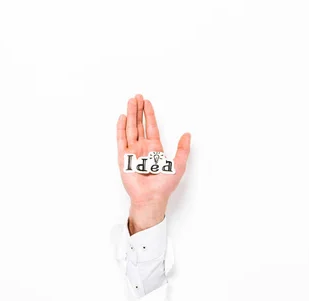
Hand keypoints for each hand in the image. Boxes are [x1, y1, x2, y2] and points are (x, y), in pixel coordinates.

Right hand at [116, 94, 190, 233]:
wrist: (152, 197)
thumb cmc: (164, 185)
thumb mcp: (178, 165)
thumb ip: (183, 149)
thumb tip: (188, 135)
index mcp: (154, 149)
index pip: (151, 128)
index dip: (149, 115)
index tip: (147, 102)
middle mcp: (142, 149)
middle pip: (139, 125)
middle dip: (138, 110)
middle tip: (137, 96)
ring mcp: (132, 152)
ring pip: (130, 129)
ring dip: (130, 115)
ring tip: (130, 101)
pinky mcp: (124, 158)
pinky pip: (121, 140)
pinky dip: (121, 129)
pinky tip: (122, 118)